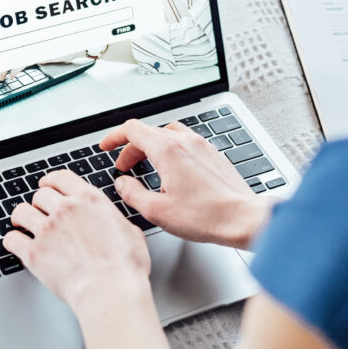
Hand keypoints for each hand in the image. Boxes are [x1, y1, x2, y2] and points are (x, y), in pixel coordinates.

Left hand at [0, 51, 87, 80]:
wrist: (75, 47)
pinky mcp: (38, 54)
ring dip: (5, 69)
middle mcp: (29, 45)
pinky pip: (22, 63)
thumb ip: (36, 55)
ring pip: (13, 59)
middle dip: (0, 65)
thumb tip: (27, 62)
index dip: (3, 60)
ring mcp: (32, 49)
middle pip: (9, 55)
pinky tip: (11, 76)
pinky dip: (15, 70)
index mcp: (30, 44)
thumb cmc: (64, 49)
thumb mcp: (47, 53)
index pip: (12, 52)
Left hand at [2, 170, 150, 310]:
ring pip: (21, 212)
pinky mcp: (34, 253)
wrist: (109, 289)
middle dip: (39, 202)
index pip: (61, 177)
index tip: (47, 185)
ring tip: (23, 224)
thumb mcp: (132, 232)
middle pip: (40, 194)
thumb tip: (117, 224)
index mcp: (89, 199)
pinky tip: (16, 244)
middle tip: (39, 210)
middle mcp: (65, 209)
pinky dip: (12, 241)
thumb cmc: (125, 266)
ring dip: (22, 217)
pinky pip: (12, 239)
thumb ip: (117, 221)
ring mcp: (47, 230)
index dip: (51, 181)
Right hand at [100, 120, 272, 248]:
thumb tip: (122, 184)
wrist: (241, 218)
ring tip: (147, 167)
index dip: (114, 137)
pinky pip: (186, 143)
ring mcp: (202, 146)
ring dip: (152, 147)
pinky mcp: (213, 155)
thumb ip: (133, 193)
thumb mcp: (157, 210)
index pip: (132, 130)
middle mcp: (186, 142)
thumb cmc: (205, 216)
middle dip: (131, 148)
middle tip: (124, 168)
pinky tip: (172, 172)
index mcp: (168, 150)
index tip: (106, 146)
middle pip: (149, 132)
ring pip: (169, 135)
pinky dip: (171, 151)